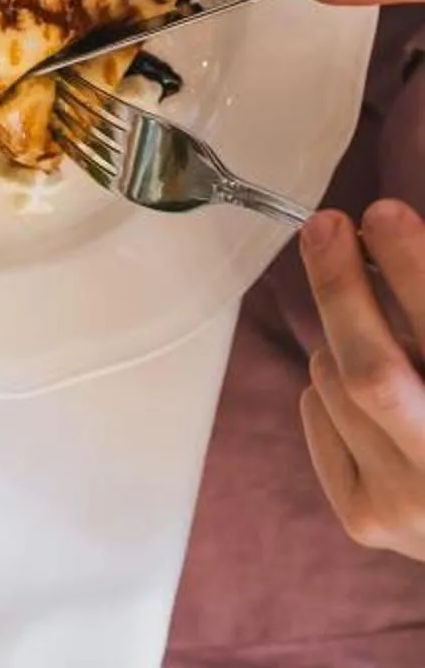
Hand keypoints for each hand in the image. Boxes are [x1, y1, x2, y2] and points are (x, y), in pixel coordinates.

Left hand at [298, 202, 424, 559]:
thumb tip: (388, 232)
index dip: (411, 268)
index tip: (383, 212)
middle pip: (369, 371)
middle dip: (340, 287)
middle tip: (326, 226)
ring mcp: (404, 505)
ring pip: (333, 383)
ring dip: (343, 338)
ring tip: (375, 333)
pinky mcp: (363, 518)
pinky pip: (318, 414)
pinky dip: (334, 386)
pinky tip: (375, 400)